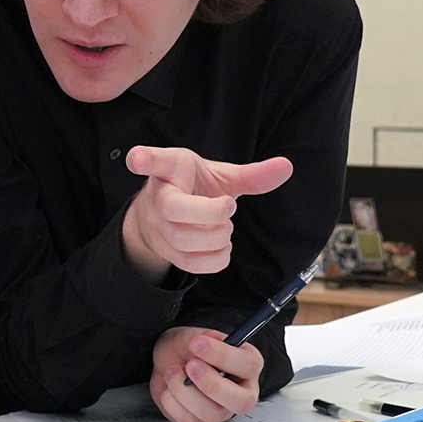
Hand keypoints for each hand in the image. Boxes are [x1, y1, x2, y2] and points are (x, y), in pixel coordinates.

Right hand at [121, 147, 293, 279]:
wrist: (163, 216)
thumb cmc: (193, 190)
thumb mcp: (219, 177)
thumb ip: (251, 175)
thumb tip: (286, 166)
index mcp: (170, 169)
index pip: (153, 161)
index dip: (144, 159)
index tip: (136, 160)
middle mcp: (158, 196)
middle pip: (172, 208)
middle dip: (209, 212)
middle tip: (228, 206)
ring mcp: (157, 225)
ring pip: (181, 238)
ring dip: (216, 237)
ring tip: (224, 228)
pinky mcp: (164, 249)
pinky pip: (188, 262)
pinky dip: (215, 259)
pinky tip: (222, 247)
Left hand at [151, 325, 263, 421]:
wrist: (169, 361)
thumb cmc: (188, 349)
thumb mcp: (194, 336)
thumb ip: (202, 338)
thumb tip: (207, 340)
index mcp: (247, 366)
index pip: (249, 365)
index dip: (222, 355)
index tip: (196, 343)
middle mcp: (240, 392)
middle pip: (241, 401)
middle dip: (210, 383)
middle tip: (190, 365)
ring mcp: (222, 410)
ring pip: (211, 413)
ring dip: (183, 389)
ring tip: (172, 370)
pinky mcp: (201, 421)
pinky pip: (189, 420)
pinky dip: (172, 402)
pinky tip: (169, 387)